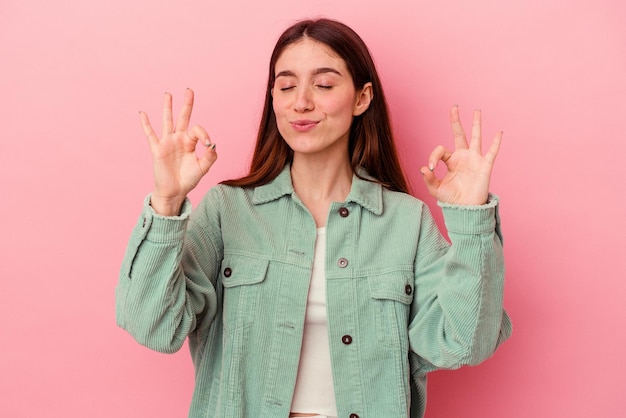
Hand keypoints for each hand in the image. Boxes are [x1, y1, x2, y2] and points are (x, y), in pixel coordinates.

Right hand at [140, 88, 217, 214]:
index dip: (204, 134)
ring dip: (168, 108)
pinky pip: (150, 135)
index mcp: (190, 142)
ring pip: (167, 121)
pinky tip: (142, 113)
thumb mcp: (203, 168)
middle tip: (189, 90)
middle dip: (187, 104)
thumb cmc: (189, 179)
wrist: (175, 191)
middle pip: (183, 117)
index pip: (197, 130)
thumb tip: (212, 144)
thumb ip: (210, 156)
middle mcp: (178, 139)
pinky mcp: (157, 149)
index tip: (208, 144)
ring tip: (168, 94)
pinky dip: (146, 124)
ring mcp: (167, 143)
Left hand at [421, 106, 501, 204]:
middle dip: (456, 121)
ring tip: (476, 111)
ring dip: (476, 124)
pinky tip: (499, 132)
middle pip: (459, 135)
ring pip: (476, 138)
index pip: (440, 150)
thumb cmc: (451, 200)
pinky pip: (492, 152)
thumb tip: (423, 168)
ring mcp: (474, 160)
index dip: (433, 156)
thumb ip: (429, 179)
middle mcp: (462, 157)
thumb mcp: (436, 190)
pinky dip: (496, 142)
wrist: (466, 209)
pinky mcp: (485, 166)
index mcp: (450, 161)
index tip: (430, 167)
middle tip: (454, 107)